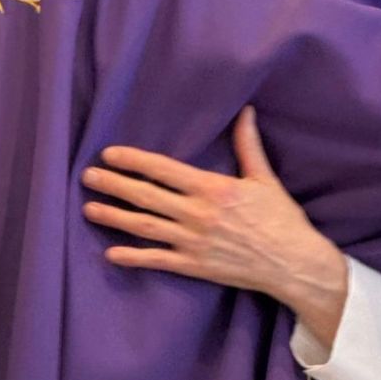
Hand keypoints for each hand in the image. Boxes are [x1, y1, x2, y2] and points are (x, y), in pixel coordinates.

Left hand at [81, 106, 348, 347]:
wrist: (293, 264)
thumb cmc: (281, 219)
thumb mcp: (265, 179)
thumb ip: (248, 146)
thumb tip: (246, 112)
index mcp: (212, 189)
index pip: (163, 170)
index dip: (133, 161)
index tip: (109, 154)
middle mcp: (197, 214)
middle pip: (146, 197)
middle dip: (114, 185)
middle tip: (87, 177)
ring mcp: (193, 242)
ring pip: (145, 227)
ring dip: (114, 217)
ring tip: (89, 209)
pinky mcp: (195, 267)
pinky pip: (158, 261)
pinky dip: (133, 257)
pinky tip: (111, 254)